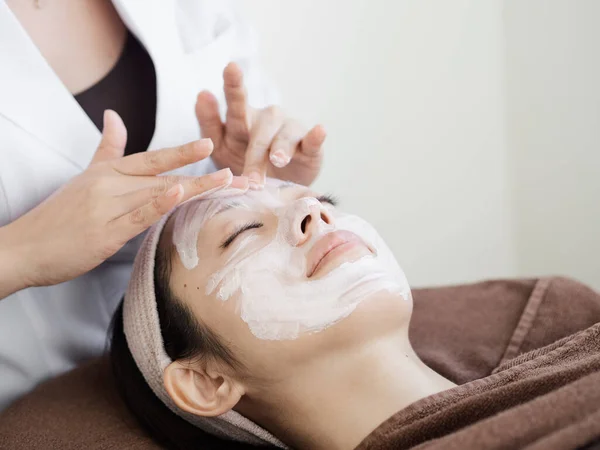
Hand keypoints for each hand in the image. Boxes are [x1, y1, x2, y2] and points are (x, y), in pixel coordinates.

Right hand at [2, 110, 246, 290]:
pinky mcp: (104, 232)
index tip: (210, 143)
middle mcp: (111, 184)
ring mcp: (107, 206)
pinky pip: (138, 215)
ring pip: (160, 193)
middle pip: (166, 176)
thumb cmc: (58, 216)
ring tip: (229, 182)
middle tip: (242, 175)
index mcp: (108, 172)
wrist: (24, 247)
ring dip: (197, 187)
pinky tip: (181, 192)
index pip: (152, 158)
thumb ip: (106, 149)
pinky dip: (159, 202)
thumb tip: (114, 116)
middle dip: (206, 176)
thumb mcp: (85, 176)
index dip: (182, 151)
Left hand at [196, 62, 325, 187]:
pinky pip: (312, 142)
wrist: (273, 187)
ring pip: (284, 137)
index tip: (231, 67)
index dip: (233, 85)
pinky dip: (315, 137)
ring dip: (280, 148)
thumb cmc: (242, 161)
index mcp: (242, 119)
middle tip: (249, 146)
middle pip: (261, 124)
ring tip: (276, 160)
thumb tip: (202, 93)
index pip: (235, 102)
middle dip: (257, 143)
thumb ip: (209, 123)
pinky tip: (319, 130)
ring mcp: (290, 132)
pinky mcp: (310, 149)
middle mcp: (267, 121)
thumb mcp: (220, 146)